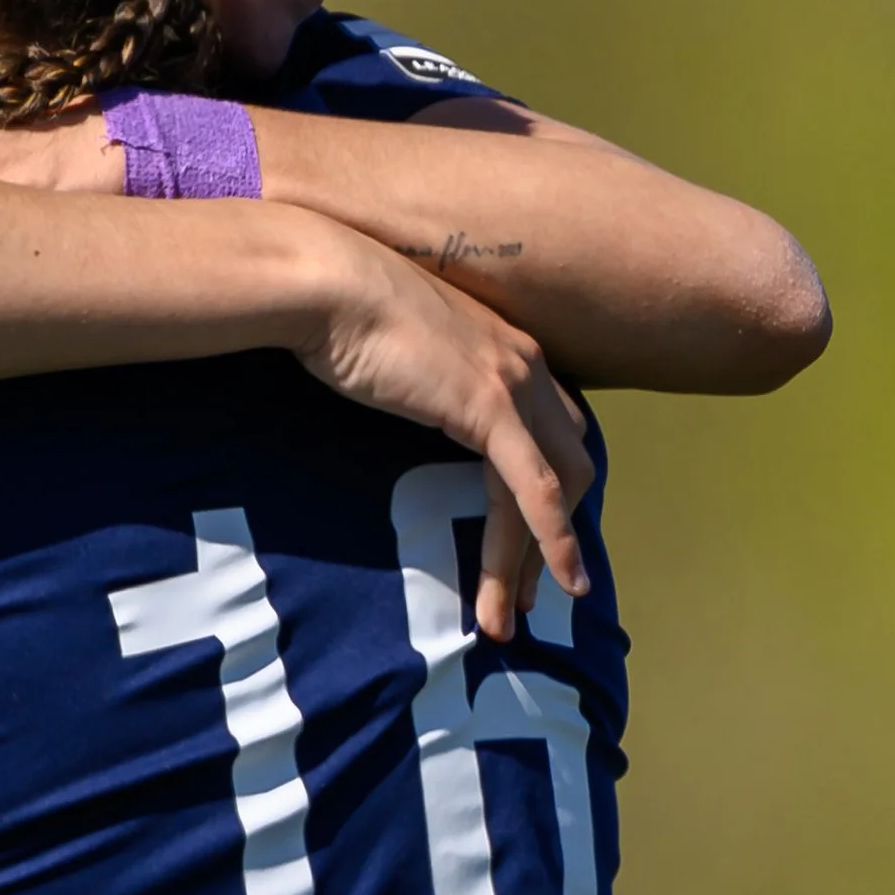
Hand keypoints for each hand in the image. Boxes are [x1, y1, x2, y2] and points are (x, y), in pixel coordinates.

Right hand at [286, 218, 591, 639]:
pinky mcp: (490, 409)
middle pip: (570, 463)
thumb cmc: (334, 308)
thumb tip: (393, 411)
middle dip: (555, 534)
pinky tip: (558, 580)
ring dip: (539, 558)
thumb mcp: (390, 349)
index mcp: (505, 348)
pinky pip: (536, 490)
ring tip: (512, 615)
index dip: (551, 489)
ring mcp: (513, 385)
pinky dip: (552, 540)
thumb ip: (413, 379)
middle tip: (530, 590)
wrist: (324, 280)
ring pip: (552, 489)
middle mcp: (525, 364)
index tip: (526, 539)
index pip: (553, 429)